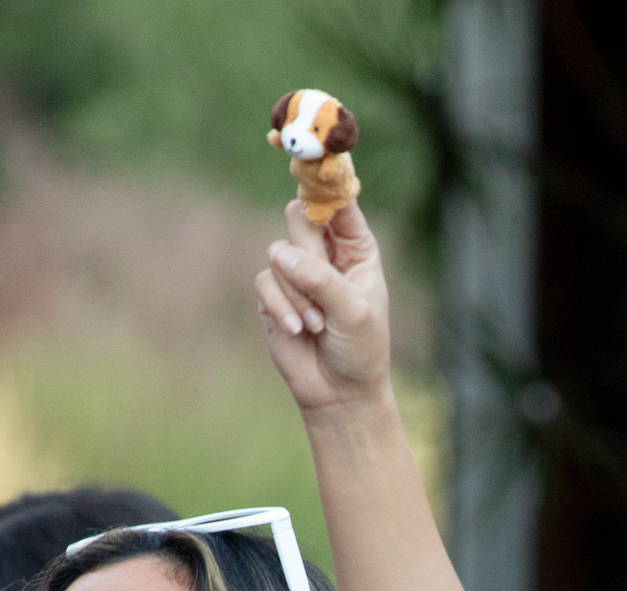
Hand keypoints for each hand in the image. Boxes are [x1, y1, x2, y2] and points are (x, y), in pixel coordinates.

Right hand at [255, 198, 394, 415]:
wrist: (339, 392)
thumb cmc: (360, 348)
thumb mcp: (353, 311)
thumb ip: (321, 279)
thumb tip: (281, 254)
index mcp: (356, 246)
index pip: (338, 202)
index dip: (323, 181)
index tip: (308, 162)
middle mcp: (324, 252)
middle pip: (299, 216)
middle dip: (305, 248)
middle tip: (317, 277)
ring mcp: (296, 271)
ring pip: (280, 253)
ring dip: (298, 293)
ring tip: (318, 324)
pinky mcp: (273, 294)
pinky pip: (266, 282)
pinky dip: (282, 307)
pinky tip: (299, 330)